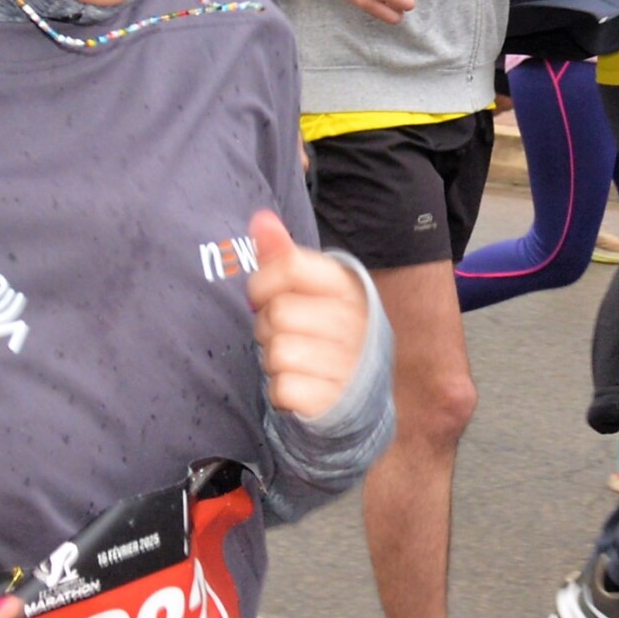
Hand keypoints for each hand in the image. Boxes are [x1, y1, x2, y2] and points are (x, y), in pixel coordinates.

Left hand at [246, 209, 368, 417]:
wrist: (359, 387)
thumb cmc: (324, 326)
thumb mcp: (311, 286)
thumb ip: (283, 253)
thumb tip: (260, 218)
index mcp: (348, 286)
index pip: (290, 267)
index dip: (264, 282)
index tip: (267, 296)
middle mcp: (354, 322)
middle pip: (277, 313)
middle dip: (268, 326)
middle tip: (287, 332)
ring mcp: (347, 363)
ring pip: (277, 352)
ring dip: (274, 359)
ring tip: (295, 357)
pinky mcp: (334, 399)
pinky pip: (283, 388)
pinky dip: (283, 389)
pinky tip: (301, 383)